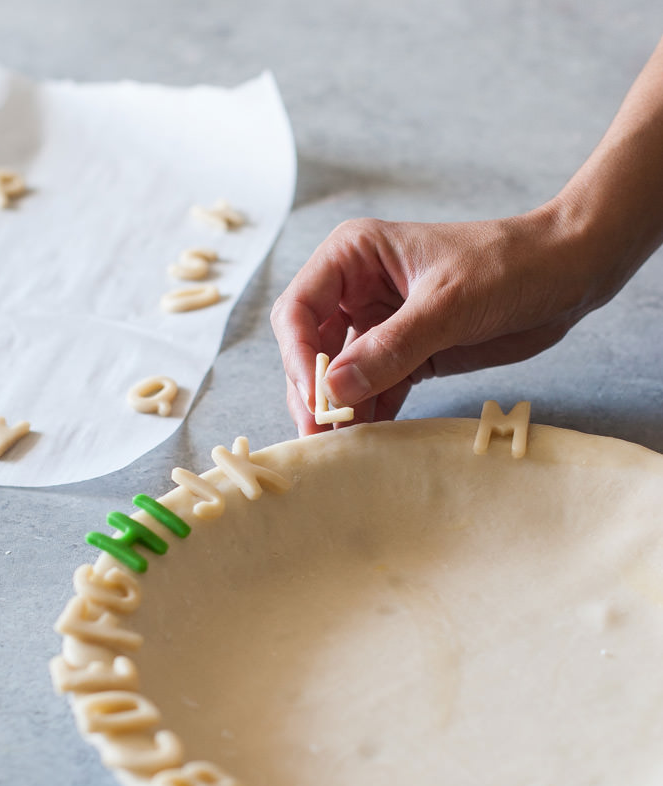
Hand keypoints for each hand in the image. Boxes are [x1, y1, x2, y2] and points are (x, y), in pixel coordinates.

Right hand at [271, 207, 594, 434]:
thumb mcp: (448, 304)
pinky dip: (371, 416)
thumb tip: (333, 391)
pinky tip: (369, 442)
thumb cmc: (511, 265)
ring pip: (340, 376)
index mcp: (354, 256)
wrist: (569, 274)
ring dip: (339, 411)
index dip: (297, 355)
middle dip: (313, 392)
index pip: (299, 309)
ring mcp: (381, 326)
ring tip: (338, 449)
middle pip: (310, 348)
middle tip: (319, 435)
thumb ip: (390, 348)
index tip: (316, 398)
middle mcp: (358, 290)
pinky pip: (375, 391)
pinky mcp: (408, 356)